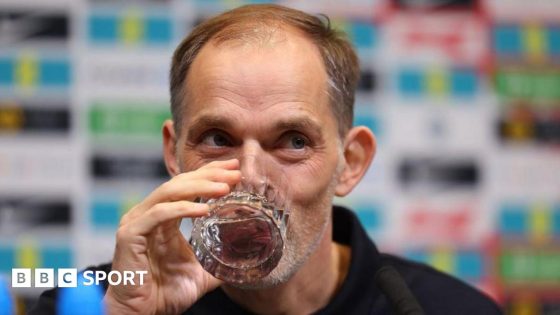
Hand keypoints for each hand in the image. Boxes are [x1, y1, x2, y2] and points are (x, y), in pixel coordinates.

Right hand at [103, 159, 240, 314]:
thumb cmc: (164, 294)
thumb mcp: (201, 272)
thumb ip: (219, 260)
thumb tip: (246, 257)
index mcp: (163, 217)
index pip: (187, 186)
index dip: (209, 174)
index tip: (234, 169)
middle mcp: (149, 214)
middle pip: (179, 183)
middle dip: (209, 175)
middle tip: (234, 172)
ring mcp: (137, 222)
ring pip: (168, 192)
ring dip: (199, 186)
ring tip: (224, 188)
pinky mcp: (130, 235)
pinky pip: (158, 214)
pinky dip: (181, 208)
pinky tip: (204, 209)